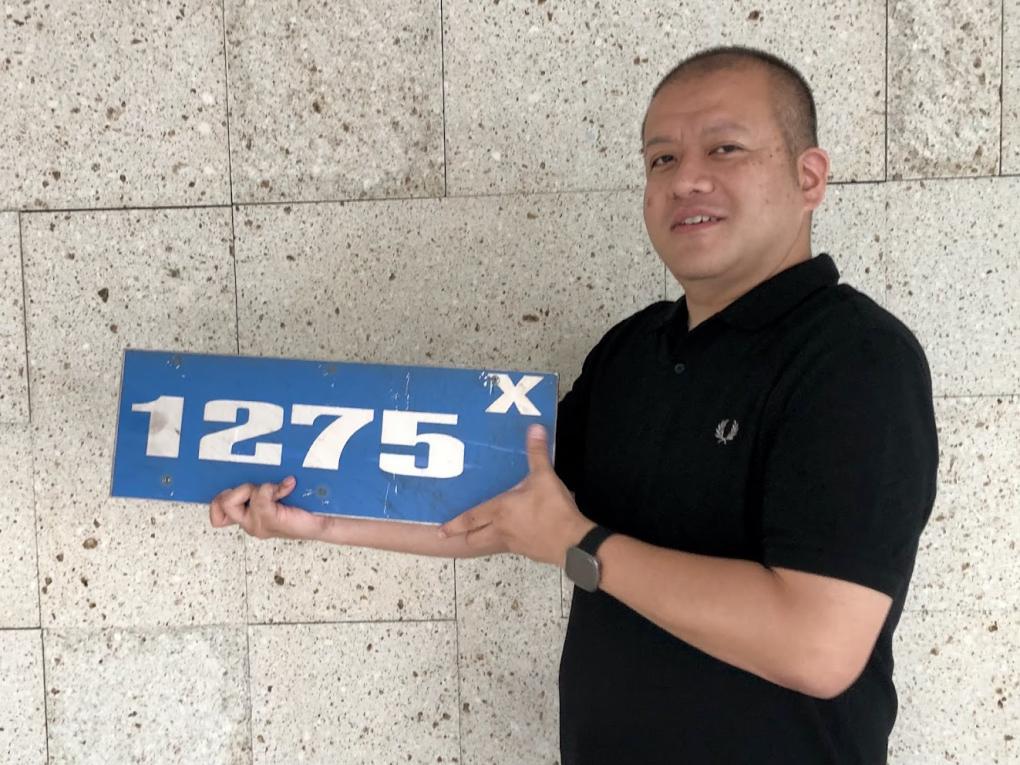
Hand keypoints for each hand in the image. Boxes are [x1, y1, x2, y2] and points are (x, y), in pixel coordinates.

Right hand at [209, 476, 325, 540]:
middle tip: (263, 488)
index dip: (219, 498)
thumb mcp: (276, 495)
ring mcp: (258, 524)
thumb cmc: (304, 508)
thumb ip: (261, 487)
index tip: (241, 488)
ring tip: (278, 489)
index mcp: (248, 517)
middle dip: (240, 488)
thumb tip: (255, 468)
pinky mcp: (270, 520)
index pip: (217, 512)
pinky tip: (288, 485)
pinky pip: (260, 497)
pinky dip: (273, 487)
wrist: (325, 521)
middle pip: (222, 502)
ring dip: (257, 488)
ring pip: (238, 498)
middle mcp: (250, 523)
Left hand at [437, 425, 594, 566]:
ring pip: (490, 545)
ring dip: (482, 539)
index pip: (470, 518)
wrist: (573, 542)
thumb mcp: (545, 477)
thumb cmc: (553, 509)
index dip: (454, 524)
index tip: (440, 531)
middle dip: (463, 537)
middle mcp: (502, 529)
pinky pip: (511, 547)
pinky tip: (515, 534)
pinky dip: (507, 541)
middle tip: (453, 535)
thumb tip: (534, 428)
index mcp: (500, 510)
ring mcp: (514, 544)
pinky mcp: (528, 552)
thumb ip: (537, 453)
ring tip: (480, 534)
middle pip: (474, 539)